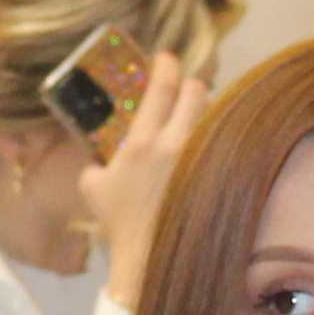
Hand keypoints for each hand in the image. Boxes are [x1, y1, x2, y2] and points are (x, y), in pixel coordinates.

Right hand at [78, 52, 207, 302]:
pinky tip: (210, 149)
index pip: (162, 88)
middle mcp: (178, 145)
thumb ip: (95, 162)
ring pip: (214, 116)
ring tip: (194, 125)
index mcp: (144, 143)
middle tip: (185, 89)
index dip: (166, 66)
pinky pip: (221, 144)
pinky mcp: (218, 175)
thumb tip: (99, 154)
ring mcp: (202, 160)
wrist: (151, 257)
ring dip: (205, 114)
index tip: (166, 57)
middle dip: (192, 84)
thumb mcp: (92, 188)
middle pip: (199, 92)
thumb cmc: (119, 222)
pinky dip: (215, 140)